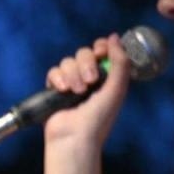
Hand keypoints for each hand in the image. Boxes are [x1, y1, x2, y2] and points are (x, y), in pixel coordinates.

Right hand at [41, 33, 129, 148]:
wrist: (74, 137)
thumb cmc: (99, 117)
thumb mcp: (117, 89)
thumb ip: (120, 62)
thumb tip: (114, 36)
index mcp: (106, 76)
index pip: (102, 50)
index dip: (101, 46)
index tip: (101, 52)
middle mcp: (89, 77)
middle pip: (84, 53)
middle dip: (87, 64)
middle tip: (91, 81)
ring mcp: (70, 82)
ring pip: (68, 61)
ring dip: (73, 74)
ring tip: (77, 92)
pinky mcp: (54, 89)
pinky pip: (53, 71)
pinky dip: (58, 78)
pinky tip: (62, 89)